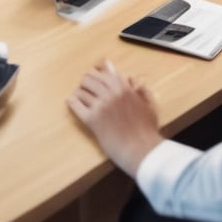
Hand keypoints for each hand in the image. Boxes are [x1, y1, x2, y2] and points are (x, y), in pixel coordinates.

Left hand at [67, 60, 161, 176]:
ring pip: (81, 90)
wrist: (142, 151)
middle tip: (87, 90)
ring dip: (80, 94)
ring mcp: (101, 105)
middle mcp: (110, 92)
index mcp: (123, 87)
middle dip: (87, 83)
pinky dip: (73, 103)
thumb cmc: (147, 130)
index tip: (96, 77)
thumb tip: (131, 79)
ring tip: (81, 99)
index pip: (104, 70)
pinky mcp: (92, 120)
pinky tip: (73, 103)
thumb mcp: (148, 105)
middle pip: (88, 78)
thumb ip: (140, 90)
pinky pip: (76, 105)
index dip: (98, 73)